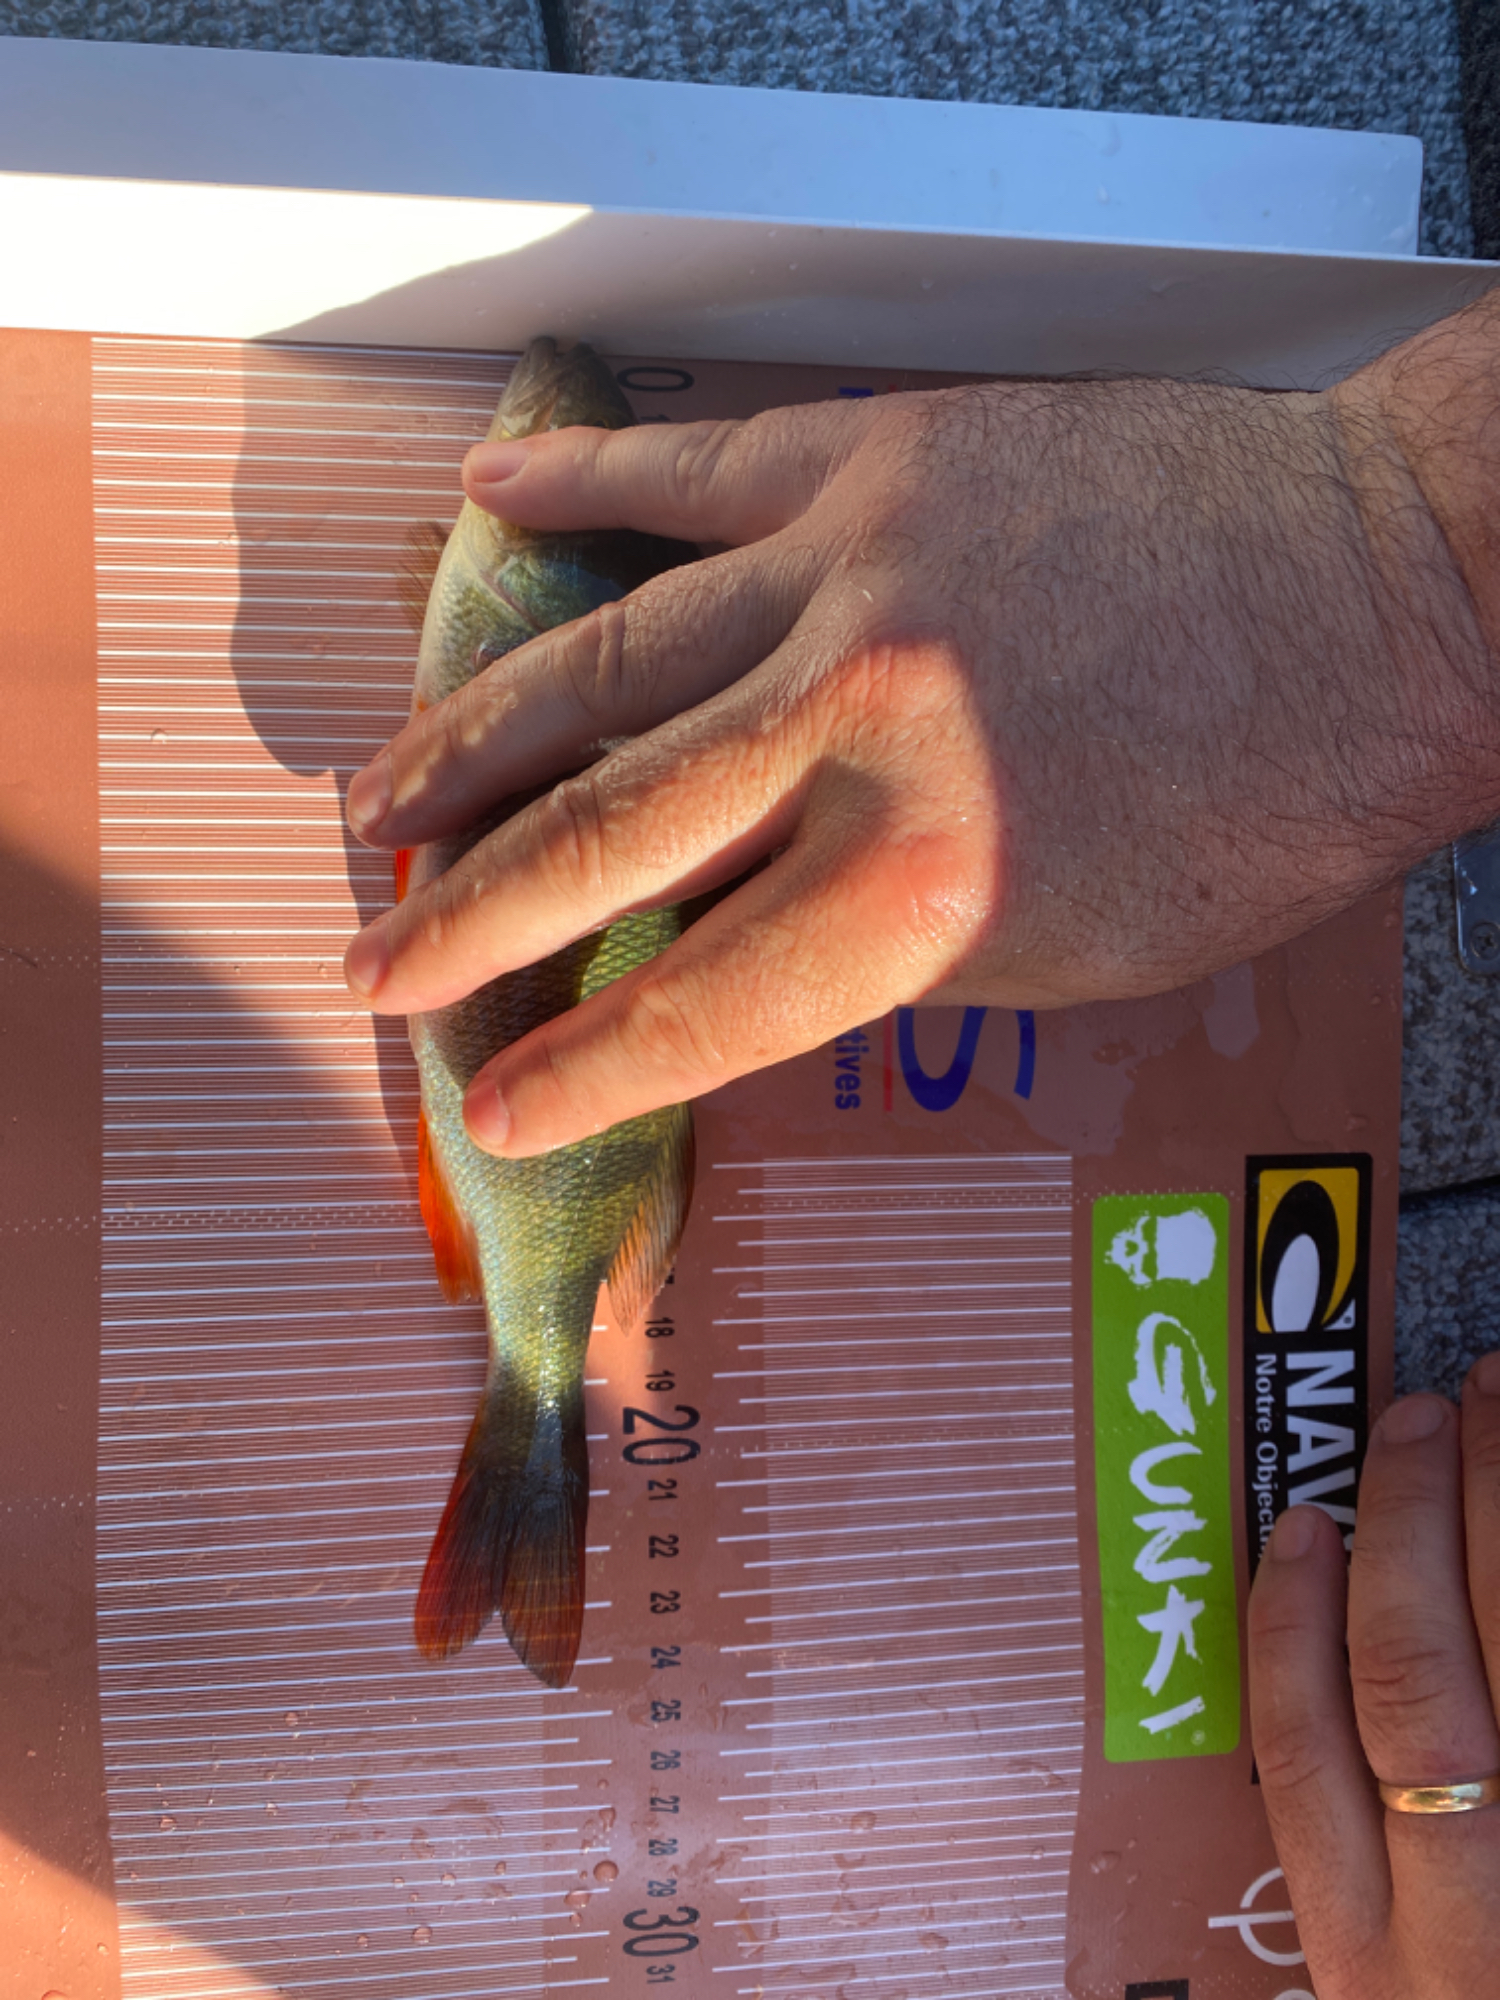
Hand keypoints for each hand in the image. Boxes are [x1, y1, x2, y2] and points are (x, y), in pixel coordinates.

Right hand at [342, 317, 1498, 1157]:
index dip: (573, 1069)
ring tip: (384, 792)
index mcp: (925, 886)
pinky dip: (581, 480)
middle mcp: (858, 729)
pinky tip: (485, 495)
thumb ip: (893, 957)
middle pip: (605, 840)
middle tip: (374, 956)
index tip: (484, 1101)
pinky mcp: (879, 458)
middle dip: (470, 916)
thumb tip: (743, 953)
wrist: (1390, 589)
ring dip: (476, 734)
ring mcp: (852, 574)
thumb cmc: (1268, 797)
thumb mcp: (1080, 951)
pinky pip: (691, 471)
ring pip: (605, 660)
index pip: (694, 1006)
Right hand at [1248, 1358, 1499, 1996]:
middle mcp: (1463, 1923)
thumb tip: (1341, 1605)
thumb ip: (1369, 1832)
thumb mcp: (1403, 1963)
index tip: (1302, 1519)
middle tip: (1420, 1416)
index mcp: (1370, 1955)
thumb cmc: (1479, 1983)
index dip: (1291, 1618)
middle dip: (1412, 1526)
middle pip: (1414, 1684)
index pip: (1301, 1750)